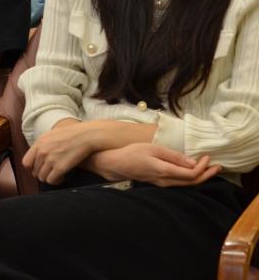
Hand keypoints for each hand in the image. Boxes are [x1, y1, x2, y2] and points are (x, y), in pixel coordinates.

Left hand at [23, 120, 97, 184]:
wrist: (85, 135)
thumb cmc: (71, 134)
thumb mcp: (51, 135)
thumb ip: (42, 145)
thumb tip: (38, 154)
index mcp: (39, 144)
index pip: (26, 162)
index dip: (32, 168)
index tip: (38, 169)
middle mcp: (42, 152)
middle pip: (35, 172)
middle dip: (43, 173)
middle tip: (51, 172)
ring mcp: (50, 160)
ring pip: (42, 177)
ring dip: (50, 178)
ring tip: (58, 174)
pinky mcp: (60, 168)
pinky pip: (52, 180)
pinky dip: (56, 181)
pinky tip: (63, 176)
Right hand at [93, 143, 220, 186]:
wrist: (116, 164)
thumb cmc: (132, 153)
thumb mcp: (153, 149)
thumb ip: (173, 156)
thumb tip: (193, 163)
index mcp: (165, 171)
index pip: (191, 174)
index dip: (203, 168)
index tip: (207, 157)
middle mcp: (165, 181)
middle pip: (192, 182)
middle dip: (207, 175)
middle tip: (217, 166)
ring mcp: (162, 184)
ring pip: (187, 185)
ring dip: (200, 177)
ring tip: (209, 169)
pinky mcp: (159, 183)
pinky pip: (180, 184)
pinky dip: (190, 178)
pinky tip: (193, 172)